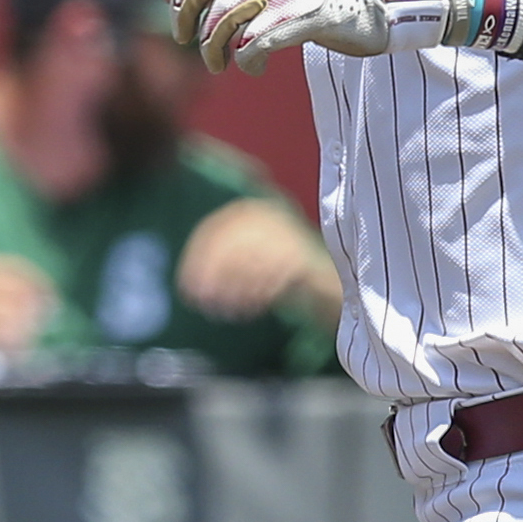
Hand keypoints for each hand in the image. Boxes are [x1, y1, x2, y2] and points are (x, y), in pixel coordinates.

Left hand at [177, 198, 341, 327]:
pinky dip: (259, 293)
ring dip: (234, 288)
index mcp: (251, 212)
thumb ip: (222, 269)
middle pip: (230, 242)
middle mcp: (270, 216)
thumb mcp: (248, 265)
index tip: (186, 287)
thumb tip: (189, 287)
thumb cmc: (284, 276)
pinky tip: (250, 309)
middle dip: (211, 274)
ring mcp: (290, 234)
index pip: (213, 230)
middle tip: (201, 301)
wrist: (336, 283)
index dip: (196, 260)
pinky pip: (275, 274)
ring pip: (250, 258)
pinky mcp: (306, 258)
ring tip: (224, 310)